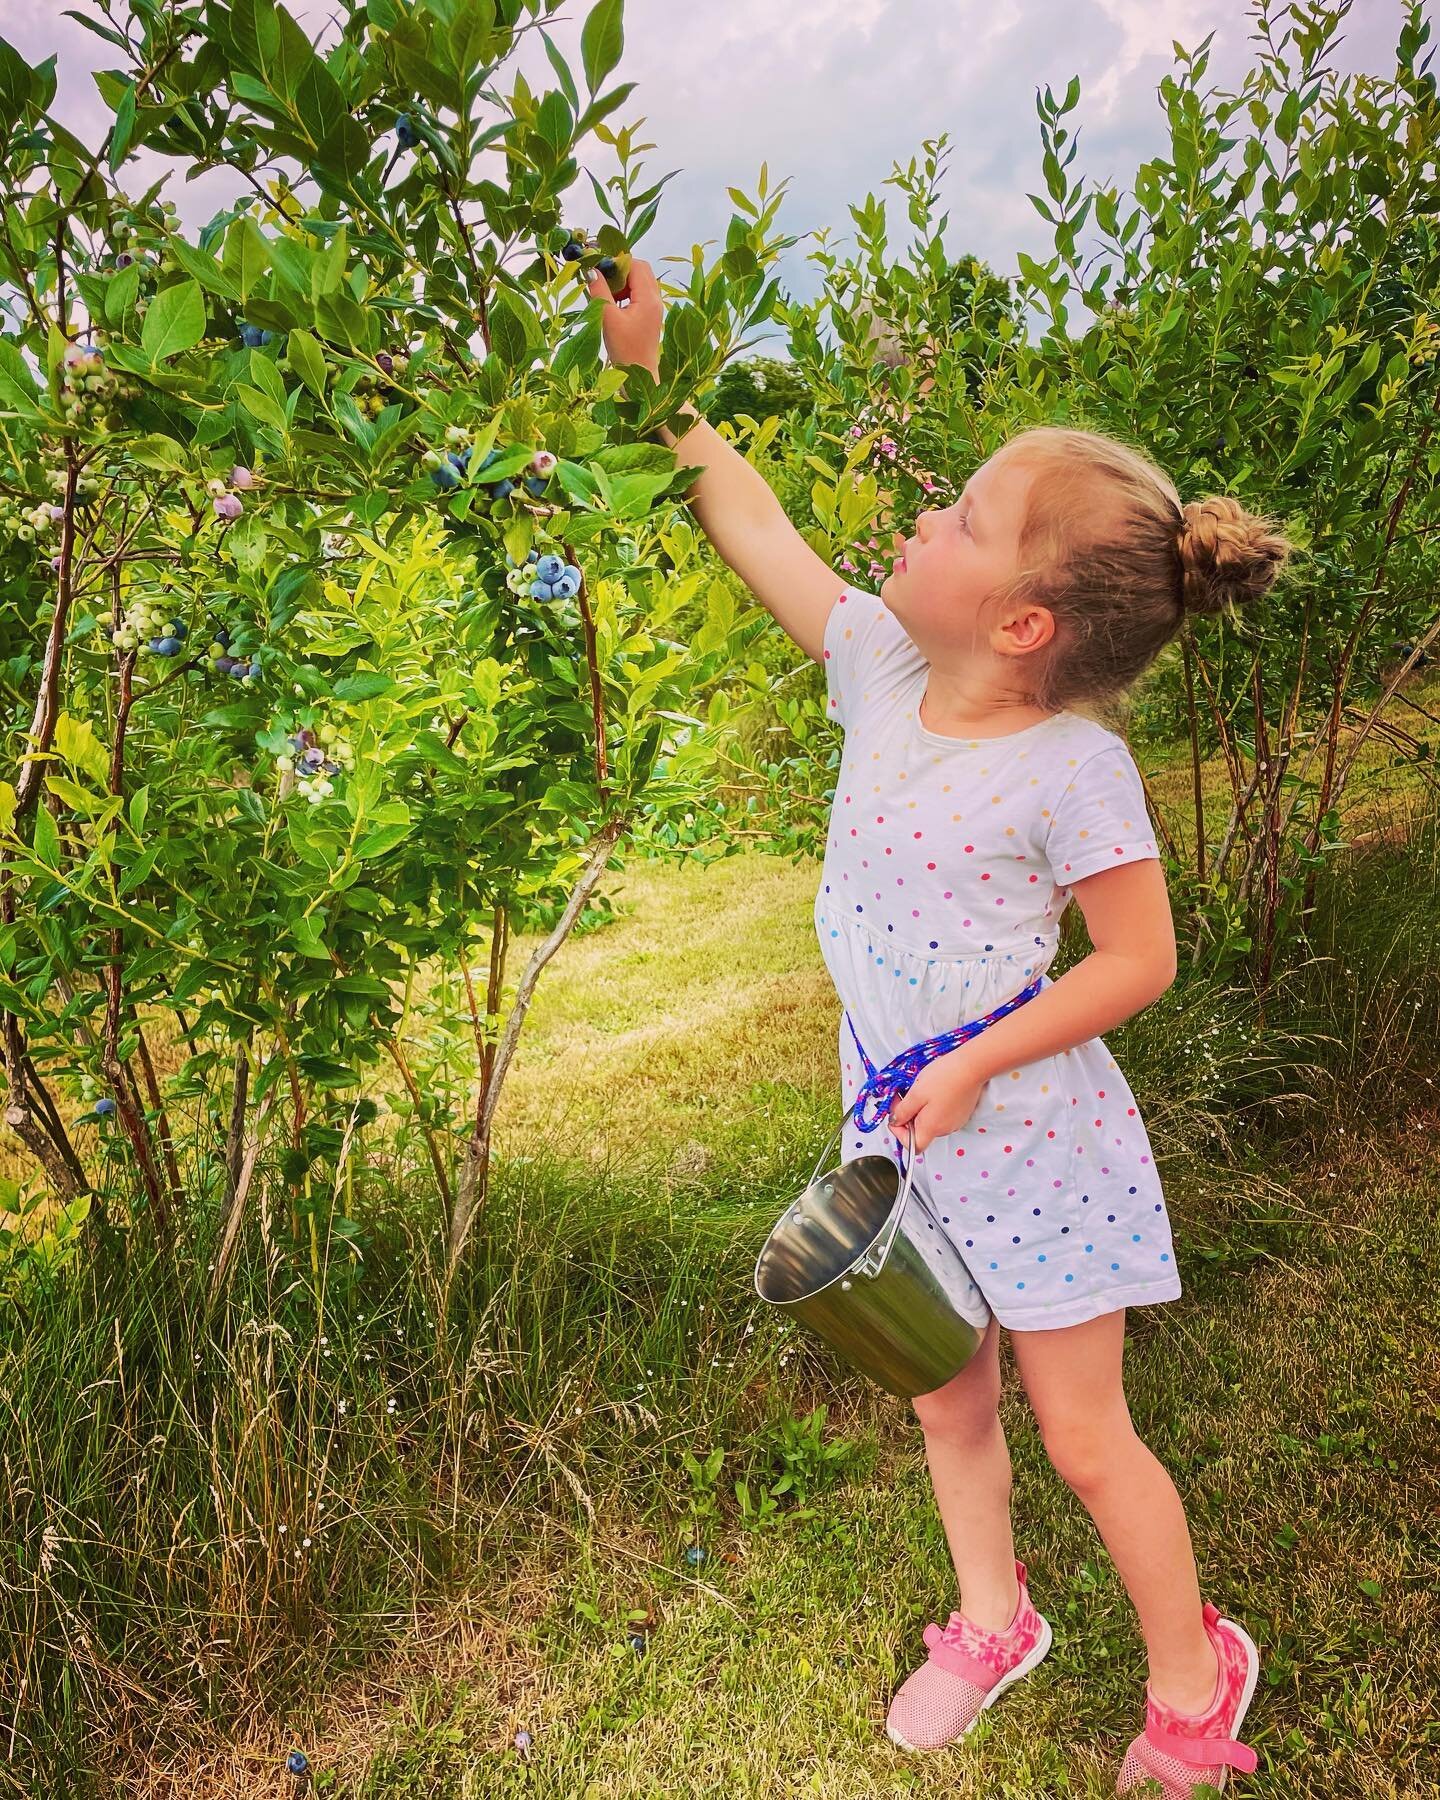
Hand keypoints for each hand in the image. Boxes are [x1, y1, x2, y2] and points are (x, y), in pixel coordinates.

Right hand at [586, 256, 662, 379]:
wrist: (639, 377)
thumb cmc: (624, 351)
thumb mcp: (608, 319)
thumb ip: (599, 292)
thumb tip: (590, 270)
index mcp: (649, 298)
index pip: (635, 265)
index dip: (617, 263)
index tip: (599, 269)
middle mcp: (656, 300)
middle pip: (640, 270)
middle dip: (620, 271)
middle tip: (603, 282)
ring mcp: (655, 308)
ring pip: (640, 281)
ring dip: (622, 283)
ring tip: (608, 296)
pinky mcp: (650, 316)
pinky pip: (640, 294)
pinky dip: (626, 293)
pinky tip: (614, 306)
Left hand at [885, 1048, 988, 1156]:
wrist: (971, 1067)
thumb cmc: (944, 1078)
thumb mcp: (915, 1093)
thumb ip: (903, 1112)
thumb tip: (895, 1121)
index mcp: (931, 1128)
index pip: (912, 1146)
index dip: (899, 1133)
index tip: (895, 1114)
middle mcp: (944, 1129)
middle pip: (920, 1132)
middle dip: (909, 1116)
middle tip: (905, 1096)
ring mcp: (955, 1122)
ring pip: (930, 1122)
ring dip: (921, 1110)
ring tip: (920, 1090)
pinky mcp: (961, 1113)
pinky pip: (942, 1115)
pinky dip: (933, 1106)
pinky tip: (934, 1090)